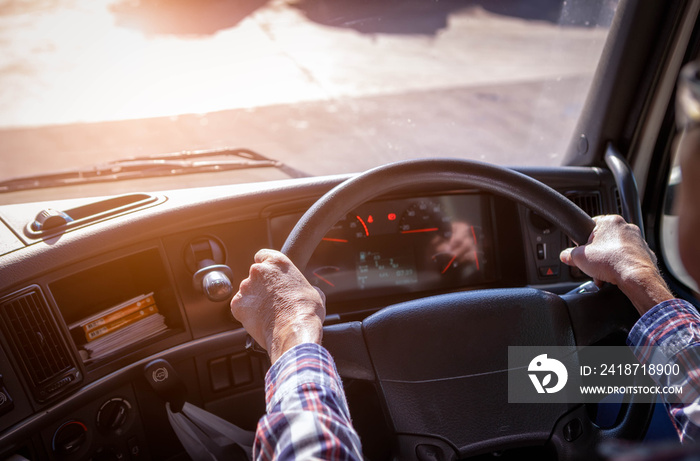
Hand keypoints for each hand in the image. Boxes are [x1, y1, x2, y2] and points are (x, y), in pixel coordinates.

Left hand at [230, 249, 325, 363]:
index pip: (263, 255)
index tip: (269, 275)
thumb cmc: (305, 311)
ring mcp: (246, 287)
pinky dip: (246, 313)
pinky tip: (259, 320)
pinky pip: (239, 307)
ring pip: (247, 292)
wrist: (294, 330)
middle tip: (273, 299)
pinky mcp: (237, 304)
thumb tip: (309, 291)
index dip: (266, 265)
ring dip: (254, 300)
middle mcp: (259, 271)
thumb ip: (305, 286)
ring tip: (268, 313)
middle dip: (261, 286)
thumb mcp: (314, 292)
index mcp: (277, 262)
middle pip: (255, 275)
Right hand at [560, 215, 672, 314]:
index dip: (584, 239)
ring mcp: (638, 240)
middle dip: (597, 254)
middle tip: (591, 264)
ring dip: (608, 261)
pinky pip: (629, 259)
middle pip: (605, 239)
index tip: (581, 249)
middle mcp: (627, 227)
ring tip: (602, 274)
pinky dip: (621, 266)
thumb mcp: (579, 258)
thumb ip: (569, 254)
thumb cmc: (612, 262)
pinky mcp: (646, 253)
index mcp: (610, 221)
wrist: (636, 277)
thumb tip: (565, 256)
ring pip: (617, 250)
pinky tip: (615, 275)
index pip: (592, 225)